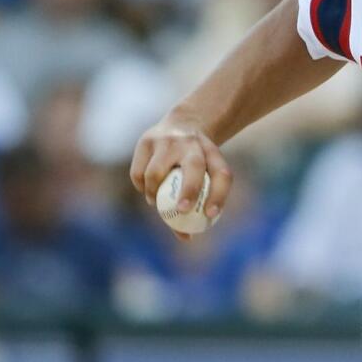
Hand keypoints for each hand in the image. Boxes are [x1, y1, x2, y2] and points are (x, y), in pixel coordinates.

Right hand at [129, 107, 233, 240]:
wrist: (181, 123)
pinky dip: (142, 186)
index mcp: (212, 152)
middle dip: (189, 190)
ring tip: (156, 202)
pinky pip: (139, 173)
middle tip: (183, 210)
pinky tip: (147, 190)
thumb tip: (187, 238)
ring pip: (157, 173)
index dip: (218, 195)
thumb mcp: (204, 173)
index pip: (222, 174)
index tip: (210, 215)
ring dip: (154, 193)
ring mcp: (167, 141)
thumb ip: (196, 203)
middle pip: (195, 167)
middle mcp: (191, 144)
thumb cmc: (195, 160)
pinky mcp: (145, 141)